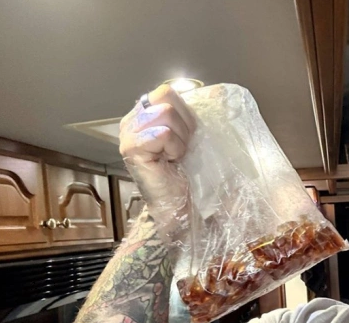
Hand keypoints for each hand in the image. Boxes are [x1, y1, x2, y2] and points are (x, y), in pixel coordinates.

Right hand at [119, 85, 197, 240]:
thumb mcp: (195, 136)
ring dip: (181, 138)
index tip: (189, 137)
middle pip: (166, 96)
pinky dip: (174, 148)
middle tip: (182, 148)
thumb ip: (196, 113)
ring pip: (167, 113)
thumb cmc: (190, 174)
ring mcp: (128, 132)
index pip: (168, 91)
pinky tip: (170, 162)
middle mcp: (133, 119)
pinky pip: (163, 133)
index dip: (187, 113)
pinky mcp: (131, 147)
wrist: (184, 206)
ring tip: (176, 156)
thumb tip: (220, 91)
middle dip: (184, 124)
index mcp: (147, 112)